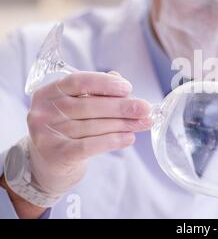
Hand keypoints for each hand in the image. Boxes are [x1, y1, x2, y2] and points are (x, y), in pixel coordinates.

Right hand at [20, 72, 150, 206]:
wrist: (48, 164)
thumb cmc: (68, 129)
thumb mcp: (77, 107)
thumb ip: (97, 93)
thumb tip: (122, 83)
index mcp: (49, 92)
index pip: (78, 81)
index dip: (105, 83)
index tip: (128, 88)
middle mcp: (44, 112)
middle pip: (89, 105)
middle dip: (122, 107)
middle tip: (145, 108)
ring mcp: (47, 134)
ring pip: (94, 126)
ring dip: (123, 124)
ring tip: (143, 123)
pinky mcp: (57, 155)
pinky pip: (91, 145)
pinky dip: (113, 140)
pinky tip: (129, 138)